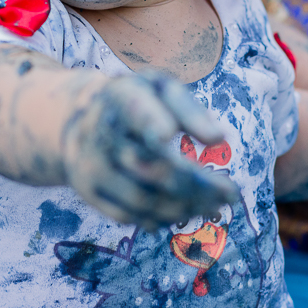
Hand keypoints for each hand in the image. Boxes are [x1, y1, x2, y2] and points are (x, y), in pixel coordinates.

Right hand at [62, 72, 237, 229]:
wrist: (76, 117)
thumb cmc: (134, 102)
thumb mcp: (159, 89)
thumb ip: (189, 109)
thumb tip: (219, 138)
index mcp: (121, 96)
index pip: (135, 111)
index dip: (149, 123)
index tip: (167, 135)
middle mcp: (99, 131)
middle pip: (152, 167)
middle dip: (198, 185)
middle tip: (231, 192)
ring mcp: (90, 164)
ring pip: (142, 199)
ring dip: (185, 207)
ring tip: (213, 205)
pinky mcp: (87, 191)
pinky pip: (127, 215)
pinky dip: (160, 218)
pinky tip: (183, 212)